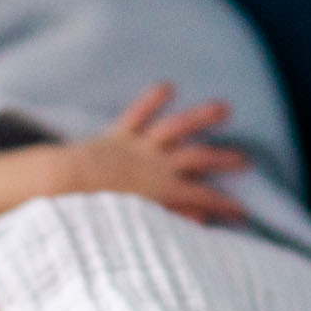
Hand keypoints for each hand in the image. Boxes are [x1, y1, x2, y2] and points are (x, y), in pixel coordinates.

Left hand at [60, 81, 252, 222]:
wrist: (62, 183)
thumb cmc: (94, 211)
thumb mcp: (136, 224)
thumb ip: (171, 221)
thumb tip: (201, 222)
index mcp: (161, 189)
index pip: (203, 198)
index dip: (226, 206)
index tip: (245, 212)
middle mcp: (155, 164)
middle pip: (198, 157)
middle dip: (224, 159)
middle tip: (247, 160)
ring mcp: (138, 147)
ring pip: (176, 127)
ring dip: (201, 117)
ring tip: (224, 108)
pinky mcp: (117, 137)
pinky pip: (137, 115)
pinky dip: (152, 100)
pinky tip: (168, 86)